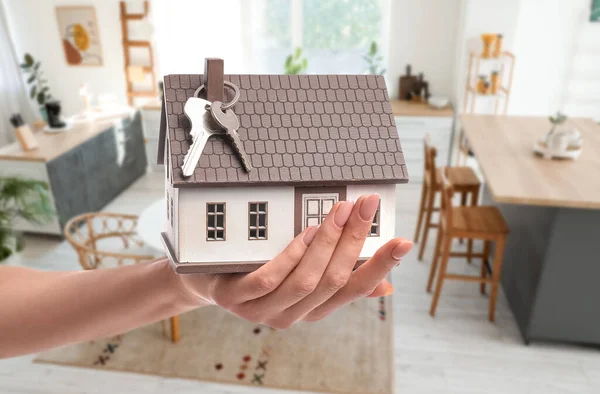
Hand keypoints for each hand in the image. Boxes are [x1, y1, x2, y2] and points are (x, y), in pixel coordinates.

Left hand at [178, 194, 412, 328]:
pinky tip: (307, 232)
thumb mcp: (305, 274)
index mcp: (315, 309)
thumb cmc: (263, 272)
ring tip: (340, 212)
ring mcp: (264, 311)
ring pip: (306, 281)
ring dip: (327, 244)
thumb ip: (339, 277)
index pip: (356, 290)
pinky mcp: (238, 299)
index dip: (381, 266)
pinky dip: (291, 255)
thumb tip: (384, 288)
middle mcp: (295, 315)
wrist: (209, 278)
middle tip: (366, 205)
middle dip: (354, 240)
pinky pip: (270, 280)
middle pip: (334, 280)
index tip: (403, 241)